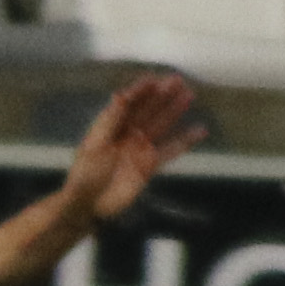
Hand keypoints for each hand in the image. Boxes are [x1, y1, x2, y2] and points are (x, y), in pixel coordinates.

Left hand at [59, 69, 205, 221]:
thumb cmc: (85, 175)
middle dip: (161, 95)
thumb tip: (120, 95)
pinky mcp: (150, 166)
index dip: (140, 91)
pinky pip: (171, 151)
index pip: (128, 103)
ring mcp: (140, 149)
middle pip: (148, 110)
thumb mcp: (94, 146)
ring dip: (174, 110)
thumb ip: (109, 121)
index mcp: (110, 126)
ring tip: (189, 95)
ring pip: (161, 125)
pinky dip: (185, 141)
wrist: (89, 206)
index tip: (154, 79)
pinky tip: (200, 131)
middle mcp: (127, 133)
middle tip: (177, 79)